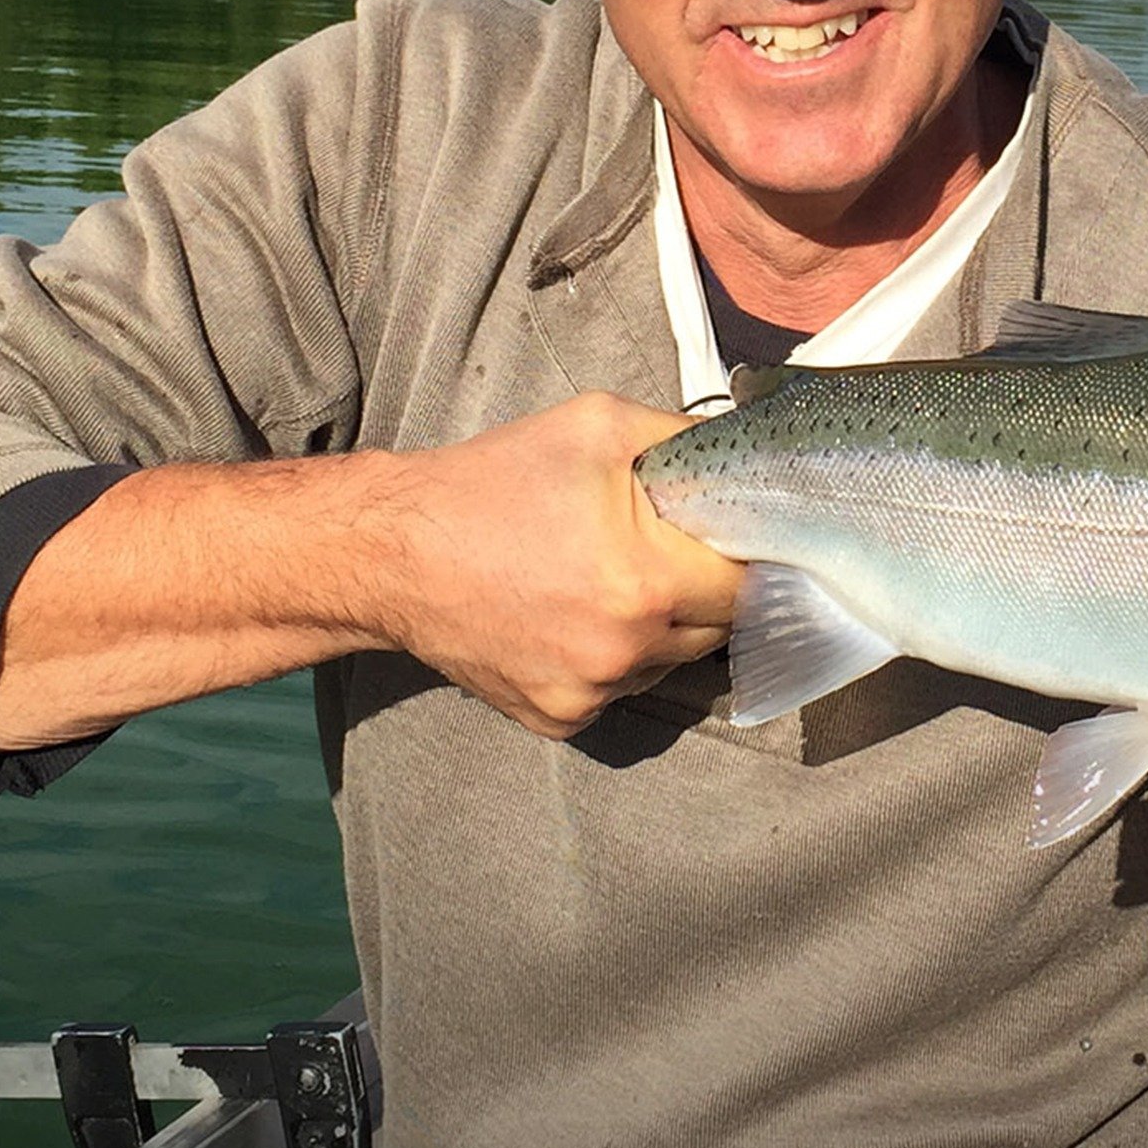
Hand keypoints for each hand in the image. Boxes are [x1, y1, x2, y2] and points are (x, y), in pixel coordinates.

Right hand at [362, 393, 743, 739]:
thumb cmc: (495, 482)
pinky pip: (618, 692)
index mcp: (648, 579)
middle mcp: (626, 650)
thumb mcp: (599, 427)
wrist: (394, 551)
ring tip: (608, 579)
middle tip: (668, 551)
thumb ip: (687, 441)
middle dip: (705, 591)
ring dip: (660, 628)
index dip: (749, 557)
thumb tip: (752, 452)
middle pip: (717, 630)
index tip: (736, 537)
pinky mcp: (560, 719)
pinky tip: (573, 616)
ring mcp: (590, 693)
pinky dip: (613, 660)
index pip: (749, 586)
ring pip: (669, 663)